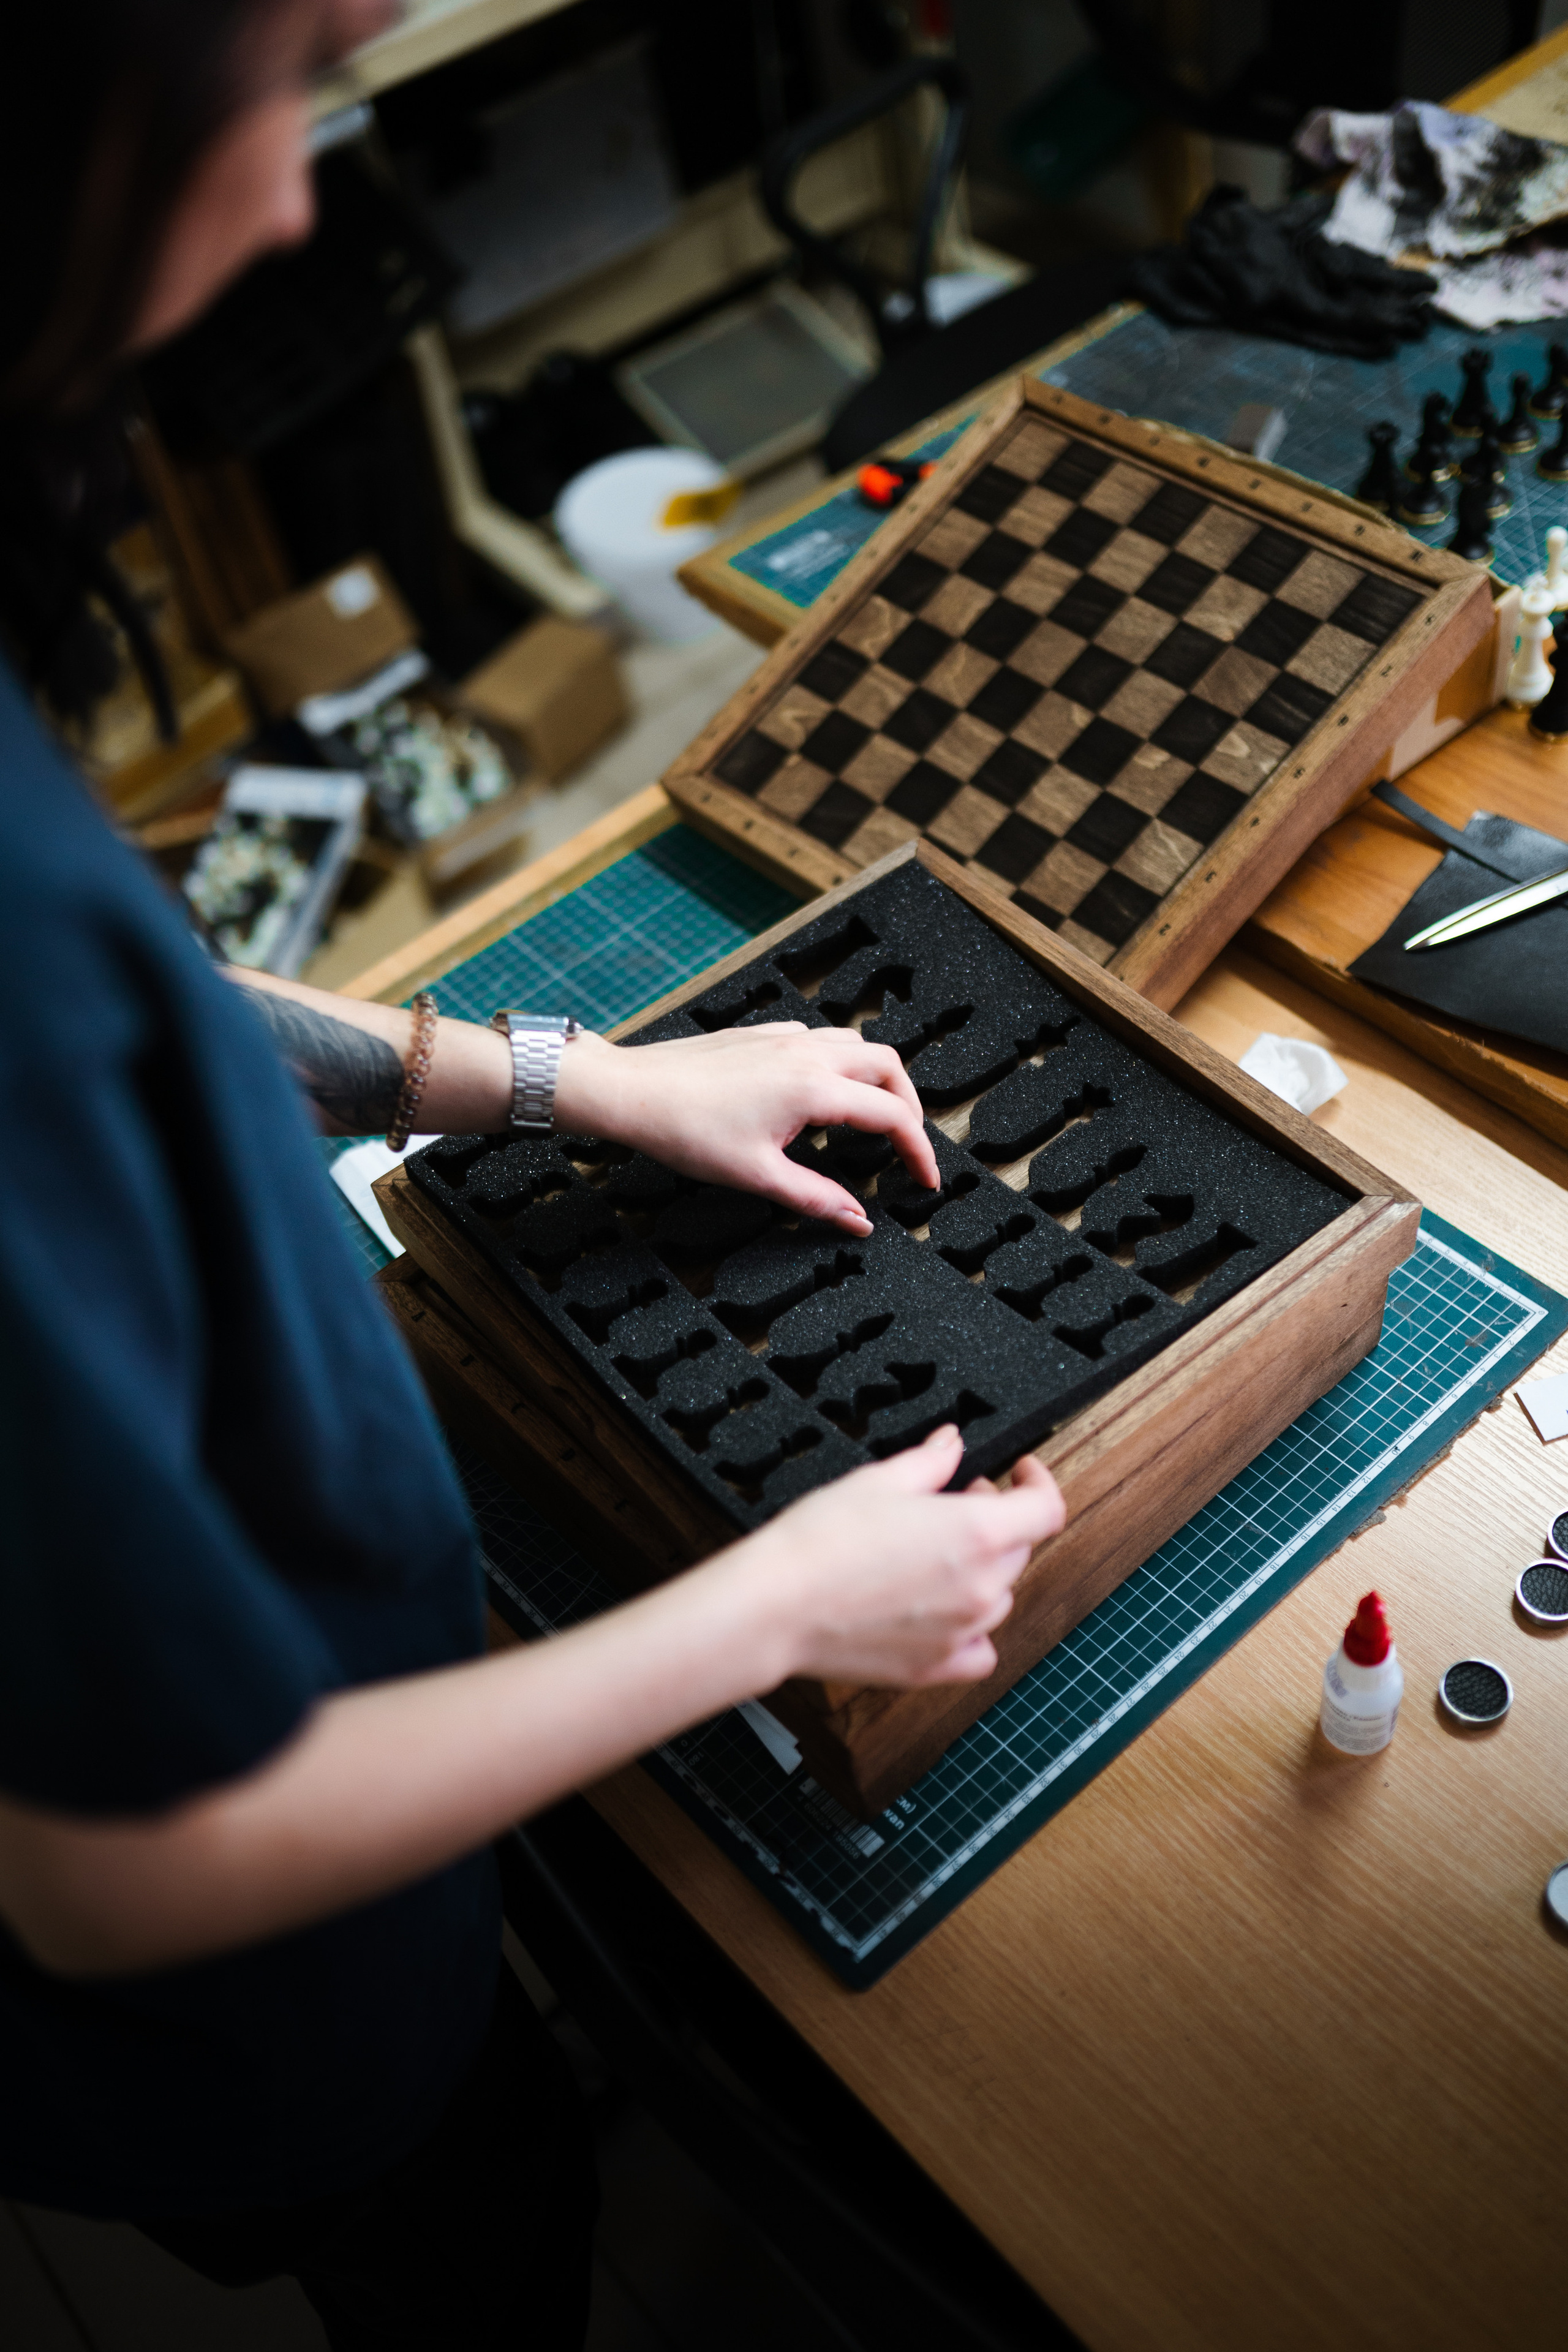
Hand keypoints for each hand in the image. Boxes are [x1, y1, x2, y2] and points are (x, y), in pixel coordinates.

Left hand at [554, 1024, 938, 1233]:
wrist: (633, 1091)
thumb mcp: (758, 1177)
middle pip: (888, 1067)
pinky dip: (839, 1061)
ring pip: (856, 1043)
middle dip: (909, 1106)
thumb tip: (858, 1220)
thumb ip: (817, 1198)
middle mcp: (808, 1054)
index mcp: (815, 1089)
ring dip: (877, 1078)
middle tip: (907, 1146)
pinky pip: (819, 1038)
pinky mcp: (761, 1034)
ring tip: (873, 1116)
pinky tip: (820, 1090)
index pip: (893, 1116)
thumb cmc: (686, 1131)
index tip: (925, 1179)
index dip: (919, 1151)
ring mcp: (784, 1038)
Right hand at [724, 1427, 1064, 1687]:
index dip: (1037, 1483)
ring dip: (981, 1572)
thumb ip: (929, 1461)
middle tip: (952, 1503)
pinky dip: (971, 1631)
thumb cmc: (819, 1542)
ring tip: (933, 1556)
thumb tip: (951, 1444)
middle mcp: (980, 1587)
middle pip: (1019, 1550)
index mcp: (976, 1533)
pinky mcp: (935, 1668)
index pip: (1045, 1509)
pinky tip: (941, 1613)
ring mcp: (962, 1632)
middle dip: (996, 1520)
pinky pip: (979, 1650)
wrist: (775, 1606)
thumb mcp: (879, 1480)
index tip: (1020, 1473)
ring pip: (999, 1597)